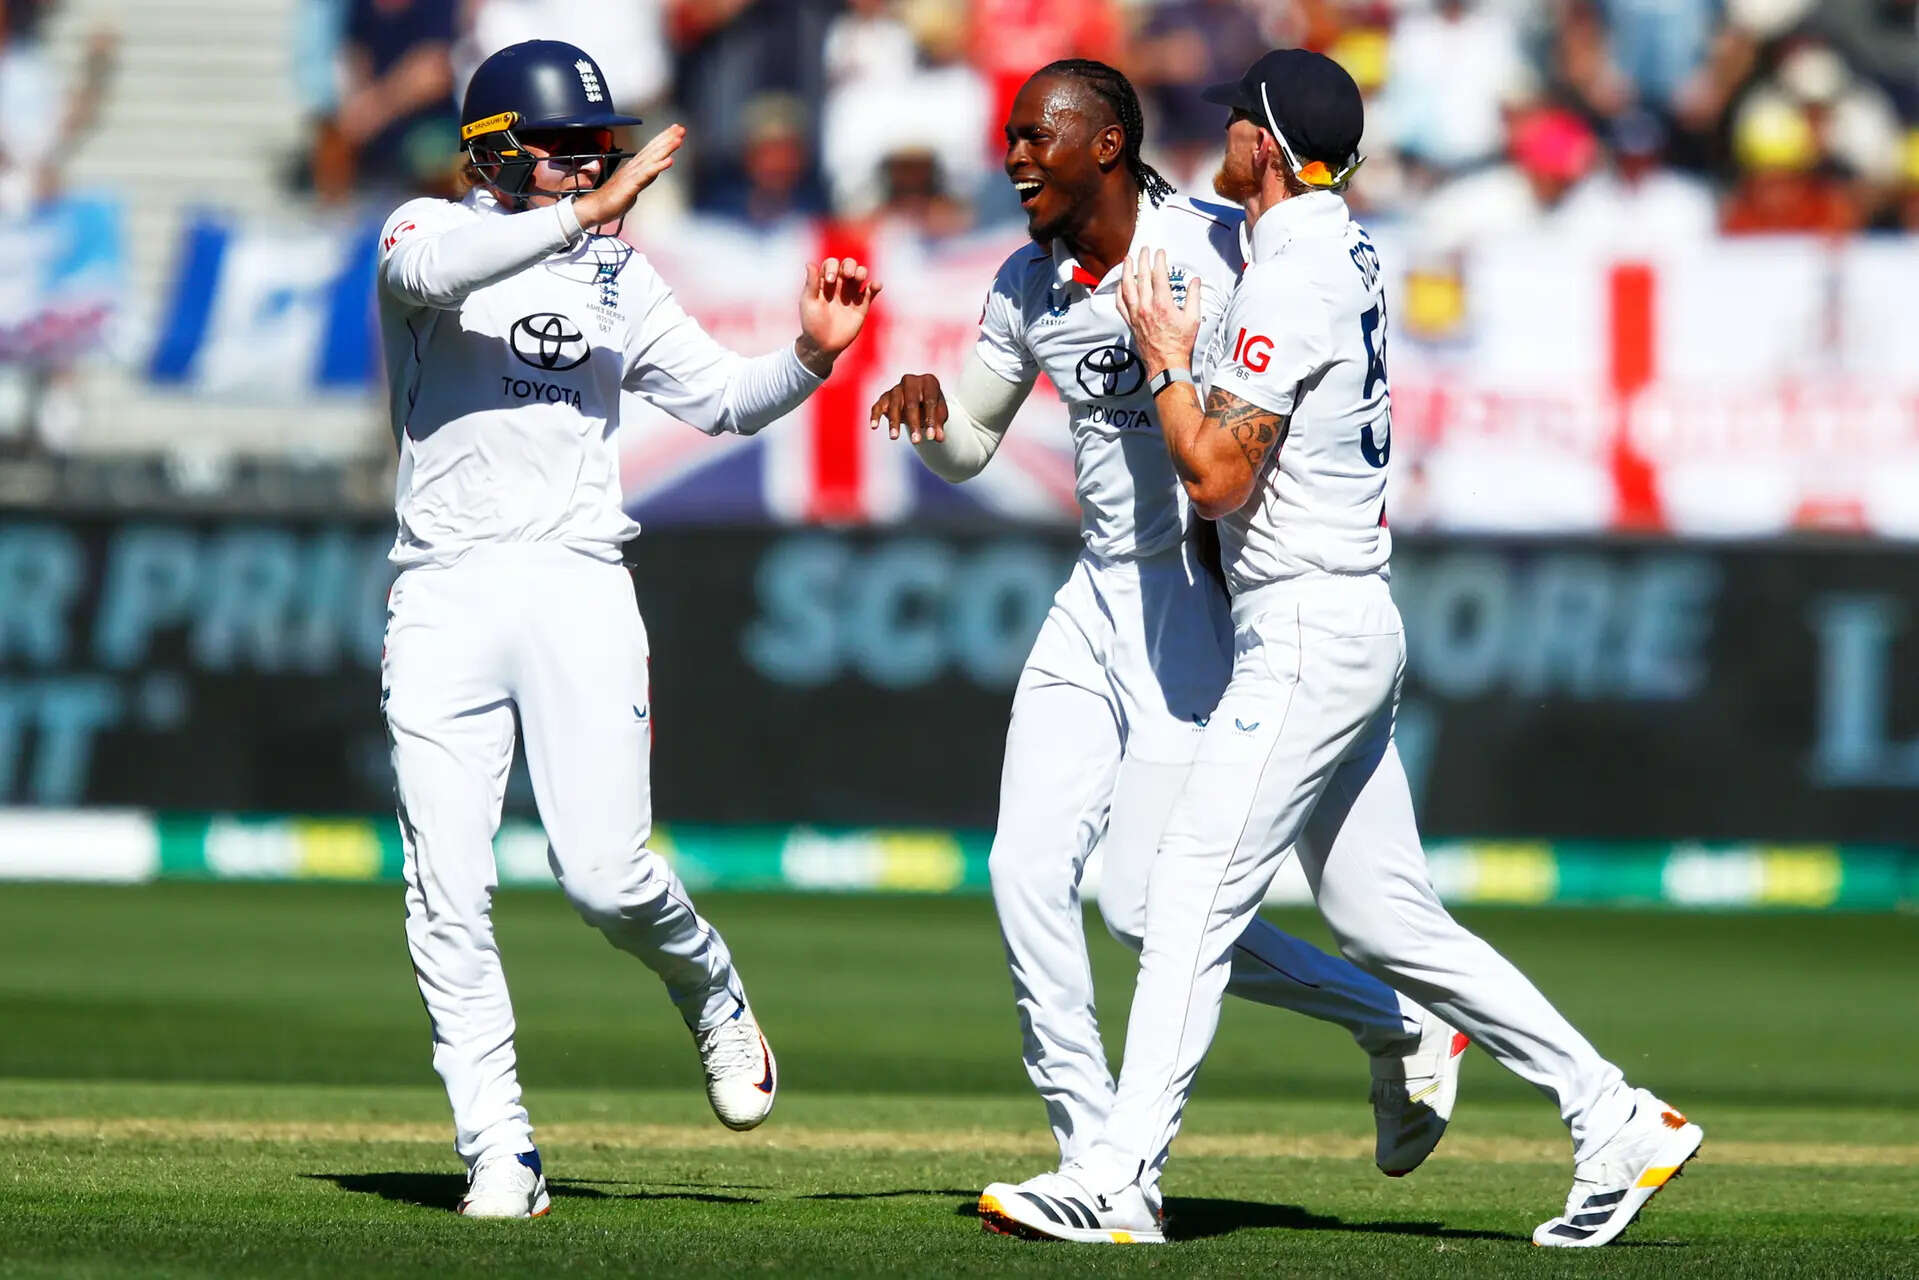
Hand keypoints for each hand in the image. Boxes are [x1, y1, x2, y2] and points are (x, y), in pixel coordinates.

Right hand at [573, 124, 684, 229]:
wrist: (593, 209)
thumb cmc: (611, 200)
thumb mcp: (632, 188)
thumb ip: (643, 179)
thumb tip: (652, 174)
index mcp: (634, 168)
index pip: (650, 150)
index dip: (663, 139)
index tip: (675, 130)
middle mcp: (633, 168)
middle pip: (653, 150)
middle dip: (667, 138)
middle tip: (681, 128)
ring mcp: (631, 175)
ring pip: (652, 159)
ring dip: (666, 148)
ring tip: (678, 139)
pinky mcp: (630, 186)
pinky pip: (647, 175)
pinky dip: (659, 166)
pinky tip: (670, 161)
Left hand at [796, 257, 881, 375]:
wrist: (823, 344)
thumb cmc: (812, 323)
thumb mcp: (808, 302)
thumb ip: (811, 283)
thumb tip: (810, 263)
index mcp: (825, 282)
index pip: (831, 264)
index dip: (832, 267)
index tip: (831, 281)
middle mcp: (839, 285)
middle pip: (849, 265)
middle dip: (850, 266)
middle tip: (847, 276)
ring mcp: (851, 294)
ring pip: (861, 274)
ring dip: (861, 272)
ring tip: (858, 279)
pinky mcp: (862, 306)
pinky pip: (871, 292)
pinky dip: (875, 285)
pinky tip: (875, 285)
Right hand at [868, 373, 946, 444]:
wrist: (920, 398)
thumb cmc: (931, 406)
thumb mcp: (939, 414)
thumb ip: (938, 425)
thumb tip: (938, 438)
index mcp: (929, 382)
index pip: (930, 402)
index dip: (931, 420)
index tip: (931, 437)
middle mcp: (911, 381)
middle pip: (911, 403)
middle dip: (913, 423)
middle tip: (916, 441)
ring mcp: (897, 388)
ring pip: (894, 405)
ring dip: (894, 422)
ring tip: (894, 437)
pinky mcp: (885, 396)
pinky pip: (878, 406)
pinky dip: (875, 415)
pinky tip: (874, 426)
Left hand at [1116, 248, 1201, 378]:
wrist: (1166, 364)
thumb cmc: (1180, 344)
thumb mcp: (1193, 318)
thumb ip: (1194, 297)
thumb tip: (1195, 281)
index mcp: (1162, 304)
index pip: (1158, 275)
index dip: (1158, 260)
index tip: (1159, 252)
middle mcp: (1146, 307)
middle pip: (1141, 277)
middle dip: (1142, 260)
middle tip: (1143, 250)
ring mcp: (1136, 314)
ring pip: (1127, 287)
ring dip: (1126, 271)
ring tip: (1127, 259)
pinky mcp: (1130, 322)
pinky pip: (1120, 303)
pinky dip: (1119, 291)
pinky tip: (1120, 284)